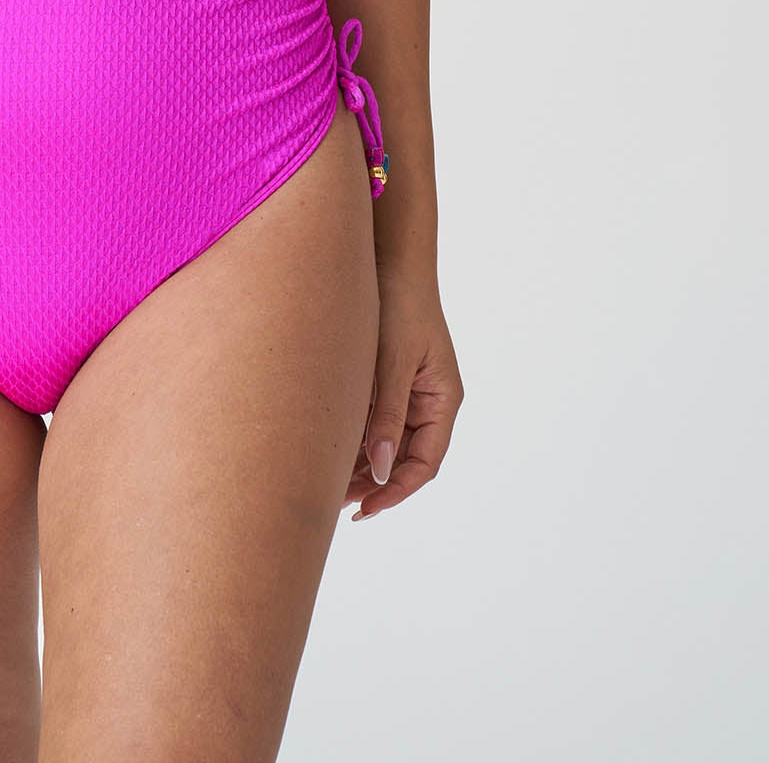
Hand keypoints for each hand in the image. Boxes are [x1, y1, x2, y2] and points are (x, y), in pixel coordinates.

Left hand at [346, 267, 462, 520]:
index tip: (366, 508)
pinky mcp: (386, 382)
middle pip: (404, 459)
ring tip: (325, 485)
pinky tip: (327, 450)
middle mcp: (428, 403)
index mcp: (442, 400)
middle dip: (373, 484)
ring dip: (360, 465)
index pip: (425, 463)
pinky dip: (354, 438)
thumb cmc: (399, 303)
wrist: (390, 259)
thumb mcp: (393, 360)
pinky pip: (373, 421)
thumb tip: (378, 467)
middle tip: (335, 502)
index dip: (396, 490)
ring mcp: (407, 393)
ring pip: (386, 443)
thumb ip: (386, 413)